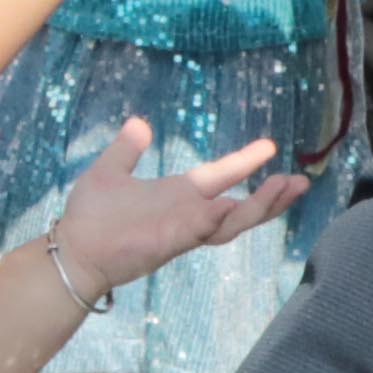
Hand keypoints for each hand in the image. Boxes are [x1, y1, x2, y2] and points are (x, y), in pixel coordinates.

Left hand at [37, 118, 289, 302]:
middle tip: (301, 182)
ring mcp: (182, 231)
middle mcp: (187, 215)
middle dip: (271, 197)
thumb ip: (127, 150)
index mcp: (178, 197)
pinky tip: (232, 205)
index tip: (270, 146)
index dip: (244, 163)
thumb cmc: (89, 216)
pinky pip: (201, 232)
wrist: (71, 249)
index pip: (220, 178)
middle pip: (240, 208)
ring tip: (286, 189)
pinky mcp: (170, 242)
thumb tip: (138, 123)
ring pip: (231, 223)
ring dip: (259, 207)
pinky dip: (218, 220)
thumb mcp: (109, 171)